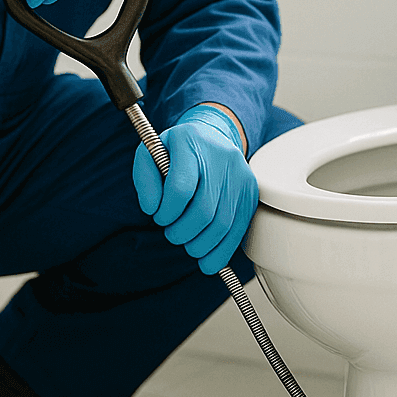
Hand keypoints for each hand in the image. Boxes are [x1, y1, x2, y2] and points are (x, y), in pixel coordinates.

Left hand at [132, 105, 257, 274]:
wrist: (211, 137)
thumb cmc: (176, 151)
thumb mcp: (150, 155)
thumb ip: (145, 181)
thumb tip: (152, 210)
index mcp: (191, 143)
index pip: (180, 188)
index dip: (166, 212)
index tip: (159, 217)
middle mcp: (221, 157)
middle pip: (203, 211)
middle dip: (182, 232)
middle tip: (172, 233)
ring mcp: (240, 175)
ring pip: (222, 224)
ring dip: (200, 245)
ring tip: (187, 243)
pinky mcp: (251, 192)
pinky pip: (238, 230)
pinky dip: (221, 251)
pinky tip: (207, 259)